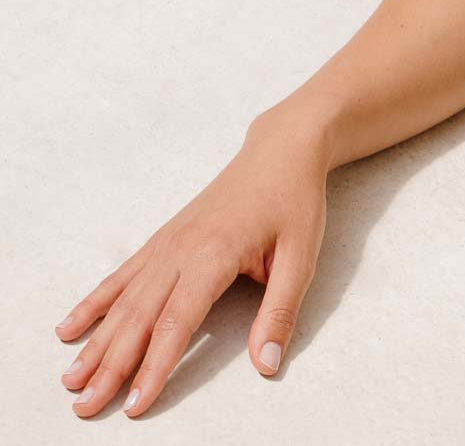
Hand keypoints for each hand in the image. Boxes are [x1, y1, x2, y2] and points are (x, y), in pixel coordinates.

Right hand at [53, 105, 330, 417]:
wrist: (280, 151)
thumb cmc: (293, 202)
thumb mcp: (300, 257)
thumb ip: (280, 312)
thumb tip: (266, 364)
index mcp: (214, 255)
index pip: (177, 323)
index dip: (154, 367)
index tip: (134, 405)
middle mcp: (181, 249)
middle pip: (139, 317)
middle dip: (110, 366)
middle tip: (84, 408)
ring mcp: (168, 242)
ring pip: (124, 300)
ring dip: (96, 342)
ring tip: (70, 380)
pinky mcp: (164, 238)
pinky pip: (123, 275)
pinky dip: (95, 302)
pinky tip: (71, 326)